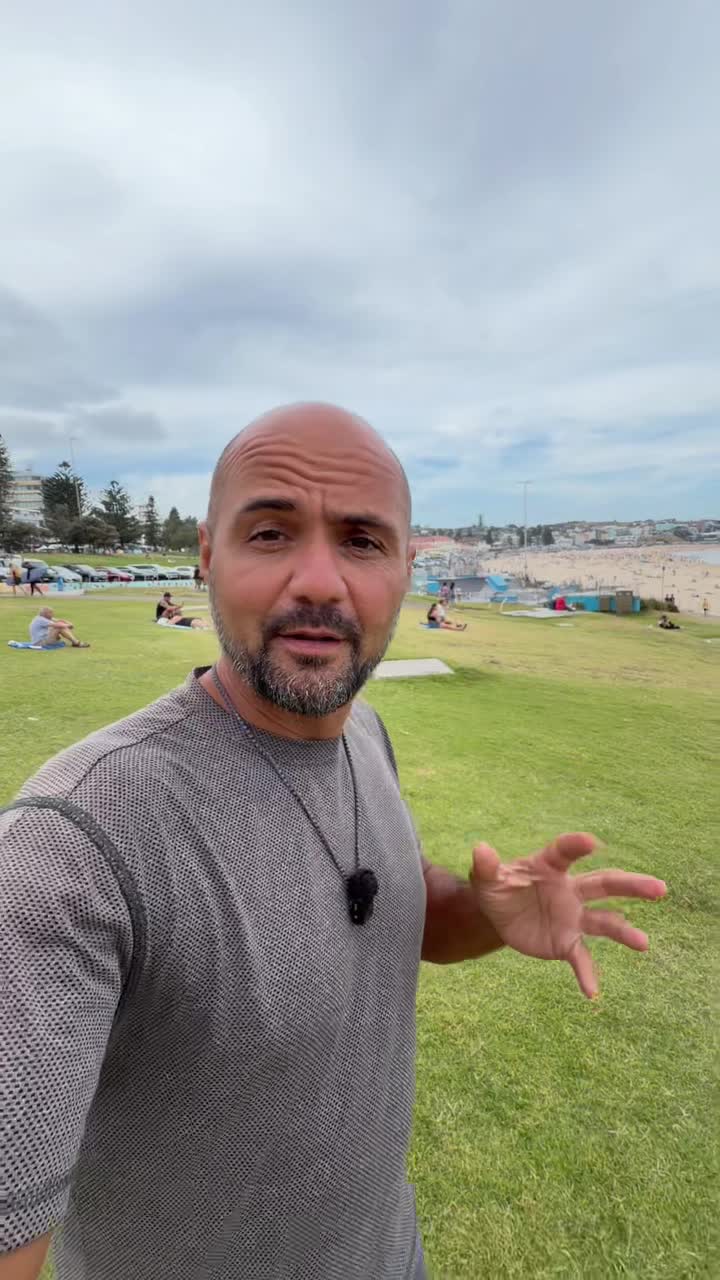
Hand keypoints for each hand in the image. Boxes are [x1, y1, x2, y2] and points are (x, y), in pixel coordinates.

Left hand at [469, 833, 665, 997]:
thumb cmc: (496, 888)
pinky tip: (592, 992)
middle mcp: (570, 890)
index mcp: (550, 867)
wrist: (497, 916)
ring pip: (605, 922)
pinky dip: (587, 974)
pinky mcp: (567, 942)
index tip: (592, 842)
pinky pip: (582, 958)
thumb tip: (480, 850)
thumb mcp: (484, 878)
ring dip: (624, 932)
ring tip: (643, 943)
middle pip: (605, 884)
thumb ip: (485, 866)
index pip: (566, 853)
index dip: (577, 846)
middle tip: (660, 888)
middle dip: (632, 886)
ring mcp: (573, 917)